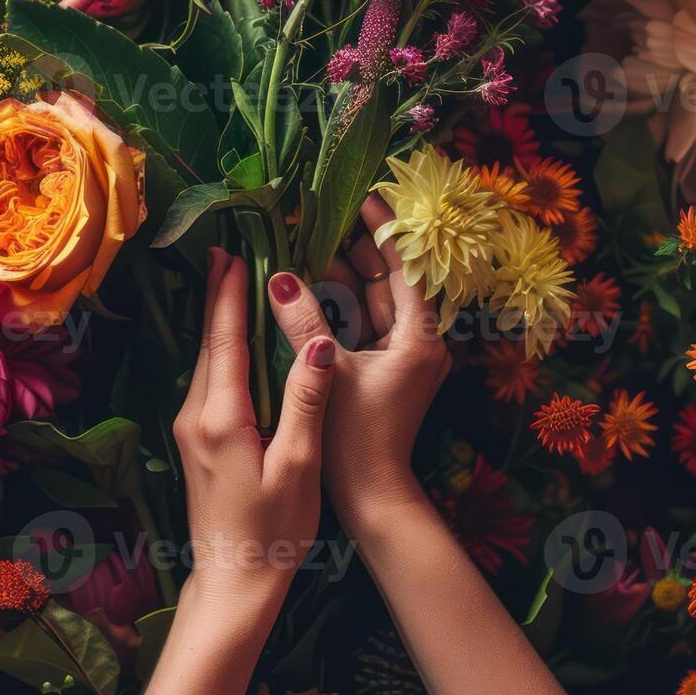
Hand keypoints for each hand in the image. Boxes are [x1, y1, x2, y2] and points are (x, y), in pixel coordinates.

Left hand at [174, 246, 335, 598]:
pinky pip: (208, 383)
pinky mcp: (195, 444)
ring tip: (232, 284)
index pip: (225, 339)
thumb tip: (315, 341)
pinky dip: (222, 353)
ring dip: (219, 323)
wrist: (234, 582)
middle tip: (231, 253)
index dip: (230, 294)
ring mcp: (189, 431)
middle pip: (209, 344)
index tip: (235, 254)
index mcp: (221, 417)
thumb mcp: (299, 464)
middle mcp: (195, 417)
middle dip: (220, 298)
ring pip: (206, 363)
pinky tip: (234, 343)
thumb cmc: (274, 529)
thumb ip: (306, 400)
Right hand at [267, 195, 449, 521]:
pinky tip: (311, 285)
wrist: (372, 497)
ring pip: (373, 302)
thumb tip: (276, 276)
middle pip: (389, 280)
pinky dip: (340, 306)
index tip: (363, 197)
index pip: (407, 266)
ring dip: (343, 275)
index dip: (386, 229)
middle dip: (356, 248)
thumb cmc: (355, 439)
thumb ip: (303, 321)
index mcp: (419, 338)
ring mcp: (403, 358)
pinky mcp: (386, 372)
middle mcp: (419, 343)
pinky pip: (364, 325)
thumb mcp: (326, 372)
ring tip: (309, 240)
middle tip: (323, 214)